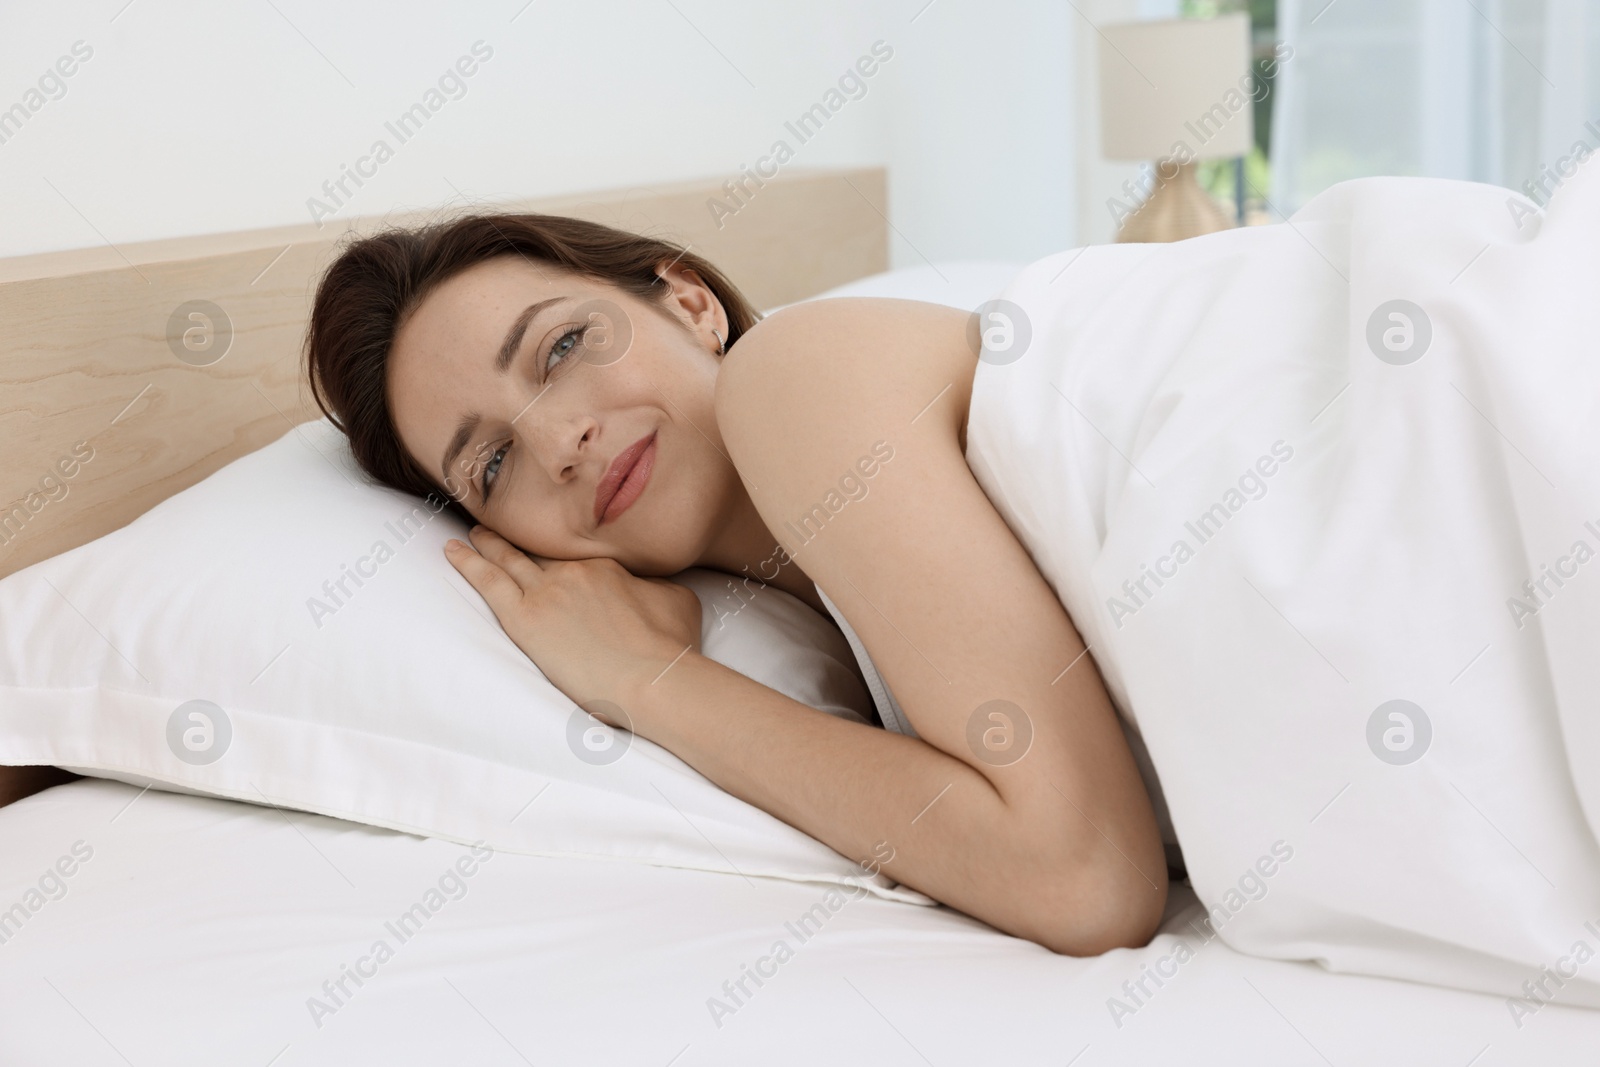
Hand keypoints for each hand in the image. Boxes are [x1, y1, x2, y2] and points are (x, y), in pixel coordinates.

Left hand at [444, 526, 701, 709]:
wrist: (654, 677)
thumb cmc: (671, 646)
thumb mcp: (678, 599)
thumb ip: (657, 583)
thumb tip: (649, 583)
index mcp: (606, 564)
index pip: (573, 548)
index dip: (557, 540)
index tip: (549, 535)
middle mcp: (572, 569)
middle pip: (537, 547)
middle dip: (519, 534)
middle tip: (499, 519)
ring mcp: (546, 591)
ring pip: (509, 557)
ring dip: (489, 542)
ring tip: (473, 531)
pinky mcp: (526, 619)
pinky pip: (488, 582)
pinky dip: (468, 563)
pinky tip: (451, 550)